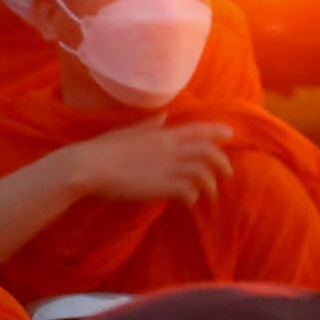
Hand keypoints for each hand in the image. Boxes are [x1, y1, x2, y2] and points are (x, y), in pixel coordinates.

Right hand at [65, 120, 233, 206]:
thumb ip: (148, 125)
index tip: (231, 135)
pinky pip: (189, 192)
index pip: (197, 129)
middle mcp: (170, 148)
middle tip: (227, 174)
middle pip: (209, 152)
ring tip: (211, 195)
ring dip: (211, 186)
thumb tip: (163, 116)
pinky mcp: (162, 187)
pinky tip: (189, 203)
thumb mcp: (127, 131)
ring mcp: (168, 168)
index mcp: (162, 134)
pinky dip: (193, 198)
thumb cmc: (102, 149)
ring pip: (204, 174)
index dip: (217, 131)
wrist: (88, 166)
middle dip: (223, 163)